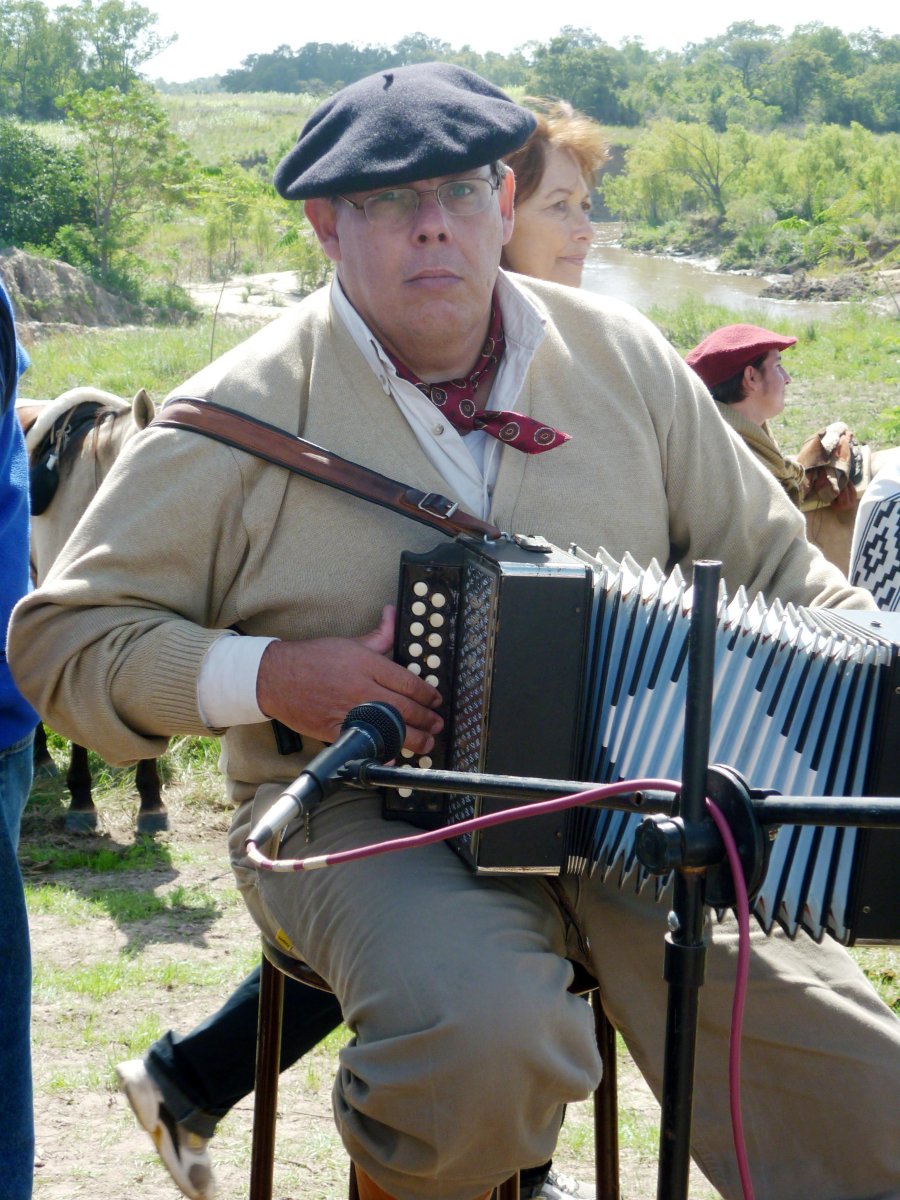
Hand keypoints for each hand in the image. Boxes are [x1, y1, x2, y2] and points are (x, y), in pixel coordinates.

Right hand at [256, 605, 442, 754]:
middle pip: (405, 707)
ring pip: (390, 728)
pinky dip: (381, 754)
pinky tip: (395, 758)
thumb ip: (379, 635)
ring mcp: (350, 710)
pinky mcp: (336, 729)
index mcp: (367, 664)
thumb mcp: (349, 642)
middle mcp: (362, 688)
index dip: (428, 694)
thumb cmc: (312, 658)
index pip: (408, 681)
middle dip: (426, 718)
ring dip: (413, 738)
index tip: (435, 699)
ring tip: (426, 742)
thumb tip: (394, 615)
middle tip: (437, 723)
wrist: (276, 676)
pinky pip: (363, 744)